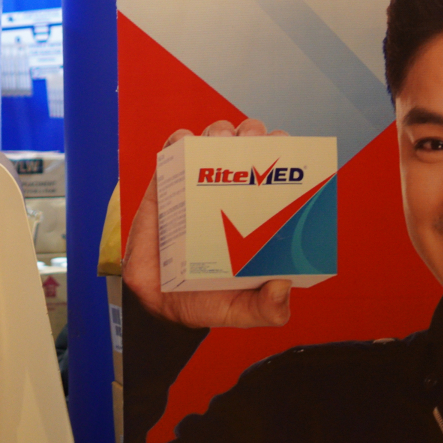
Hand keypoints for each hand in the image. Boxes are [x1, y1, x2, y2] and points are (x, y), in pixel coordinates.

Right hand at [123, 119, 294, 329]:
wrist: (156, 305)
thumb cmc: (206, 302)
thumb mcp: (242, 310)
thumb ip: (267, 308)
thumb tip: (282, 286)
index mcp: (256, 216)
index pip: (276, 173)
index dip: (285, 153)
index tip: (286, 149)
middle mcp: (230, 193)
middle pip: (247, 146)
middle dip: (253, 133)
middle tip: (252, 142)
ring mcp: (197, 185)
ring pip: (213, 140)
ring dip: (220, 132)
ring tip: (221, 141)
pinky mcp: (166, 186)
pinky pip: (173, 151)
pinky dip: (181, 140)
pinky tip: (186, 144)